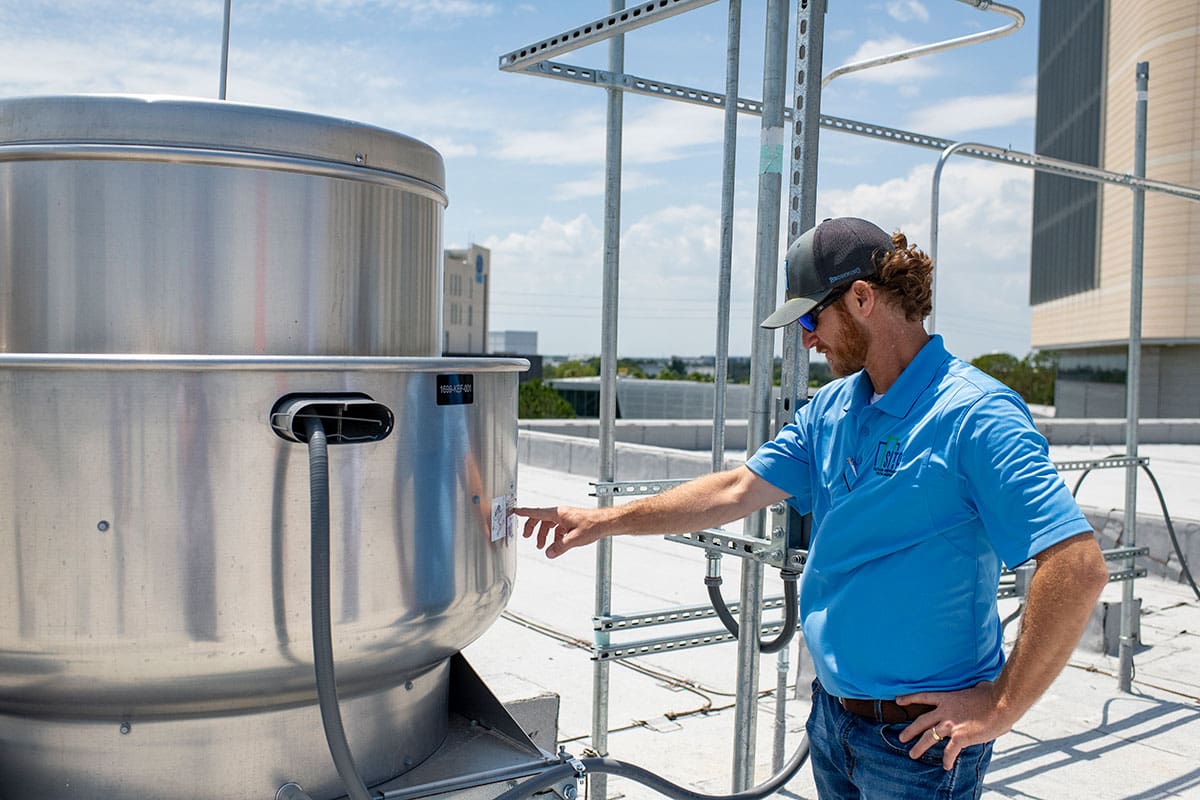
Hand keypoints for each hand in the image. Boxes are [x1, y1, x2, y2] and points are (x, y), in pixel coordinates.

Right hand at [513, 506, 606, 557]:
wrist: (606, 522)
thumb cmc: (593, 525)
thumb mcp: (574, 539)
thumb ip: (560, 547)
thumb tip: (548, 553)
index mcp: (558, 513)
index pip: (537, 512)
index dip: (524, 512)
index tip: (514, 511)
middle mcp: (561, 513)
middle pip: (540, 518)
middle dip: (532, 527)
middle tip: (526, 536)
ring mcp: (566, 517)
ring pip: (549, 524)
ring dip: (543, 534)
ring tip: (542, 546)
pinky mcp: (571, 522)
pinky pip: (557, 527)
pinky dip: (554, 535)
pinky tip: (556, 544)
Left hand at [895, 681, 1012, 769]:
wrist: (1001, 704)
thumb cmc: (993, 695)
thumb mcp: (977, 688)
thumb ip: (973, 690)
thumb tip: (981, 687)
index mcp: (947, 698)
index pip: (923, 697)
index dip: (909, 699)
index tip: (898, 701)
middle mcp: (945, 711)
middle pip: (921, 721)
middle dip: (910, 730)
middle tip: (901, 737)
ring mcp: (951, 724)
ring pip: (929, 737)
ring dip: (919, 747)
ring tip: (912, 754)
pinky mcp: (960, 737)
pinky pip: (949, 751)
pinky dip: (947, 759)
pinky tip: (945, 766)